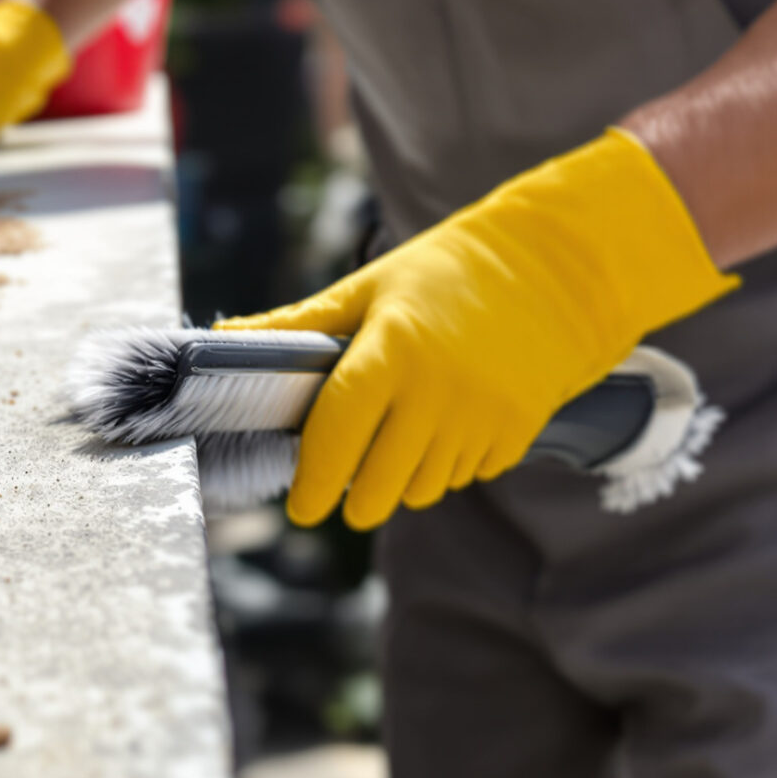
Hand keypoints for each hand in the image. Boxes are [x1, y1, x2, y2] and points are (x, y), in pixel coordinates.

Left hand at [217, 129, 737, 527]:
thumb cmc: (444, 275)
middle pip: (380, 482)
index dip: (314, 478)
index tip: (301, 508)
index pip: (339, 430)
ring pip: (422, 487)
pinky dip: (446, 467)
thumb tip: (224, 341)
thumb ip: (298, 326)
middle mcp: (440, 388)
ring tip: (396, 447)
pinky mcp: (518, 431)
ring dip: (400, 481)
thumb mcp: (368, 288)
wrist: (552, 270)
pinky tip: (444, 430)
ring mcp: (484, 414)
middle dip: (354, 498)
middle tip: (341, 494)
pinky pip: (465, 475)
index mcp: (393, 348)